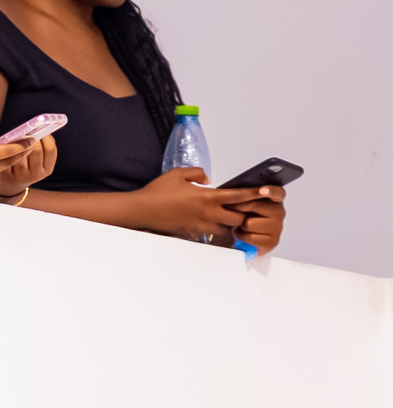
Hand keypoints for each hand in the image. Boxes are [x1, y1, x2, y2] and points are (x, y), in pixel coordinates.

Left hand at [0, 135, 57, 196]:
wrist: (12, 183)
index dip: (46, 137)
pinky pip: (8, 157)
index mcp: (47, 169)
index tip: (41, 130)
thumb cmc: (26, 164)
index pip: (50, 150)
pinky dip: (8, 150)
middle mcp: (37, 174)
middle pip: (36, 150)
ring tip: (17, 139)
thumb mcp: (38, 160)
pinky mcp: (9, 175)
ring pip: (21, 154)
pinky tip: (7, 147)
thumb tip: (37, 127)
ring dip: (18, 143)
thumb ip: (40, 146)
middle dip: (31, 138)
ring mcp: (23, 176)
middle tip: (27, 133)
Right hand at [133, 167, 267, 239]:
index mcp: (207, 197)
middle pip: (238, 219)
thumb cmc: (158, 192)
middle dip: (242, 215)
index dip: (253, 194)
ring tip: (225, 219)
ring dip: (229, 225)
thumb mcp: (177, 174)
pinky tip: (206, 224)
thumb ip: (197, 173)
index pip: (238, 196)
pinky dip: (212, 230)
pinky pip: (210, 234)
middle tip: (240, 209)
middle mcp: (208, 214)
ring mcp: (201, 226)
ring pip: (226, 230)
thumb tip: (208, 179)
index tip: (266, 192)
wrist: (142, 211)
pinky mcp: (193, 234)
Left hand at [225, 187, 286, 255]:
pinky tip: (244, 234)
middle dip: (239, 209)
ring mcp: (278, 227)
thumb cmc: (241, 214)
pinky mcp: (272, 242)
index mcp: (274, 198)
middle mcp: (280, 211)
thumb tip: (235, 197)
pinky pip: (249, 237)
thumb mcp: (240, 200)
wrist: (241, 235)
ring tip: (242, 225)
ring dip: (240, 225)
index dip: (271, 191)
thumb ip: (243, 195)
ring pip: (249, 223)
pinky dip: (241, 236)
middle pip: (254, 205)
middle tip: (237, 212)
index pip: (277, 192)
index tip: (263, 190)